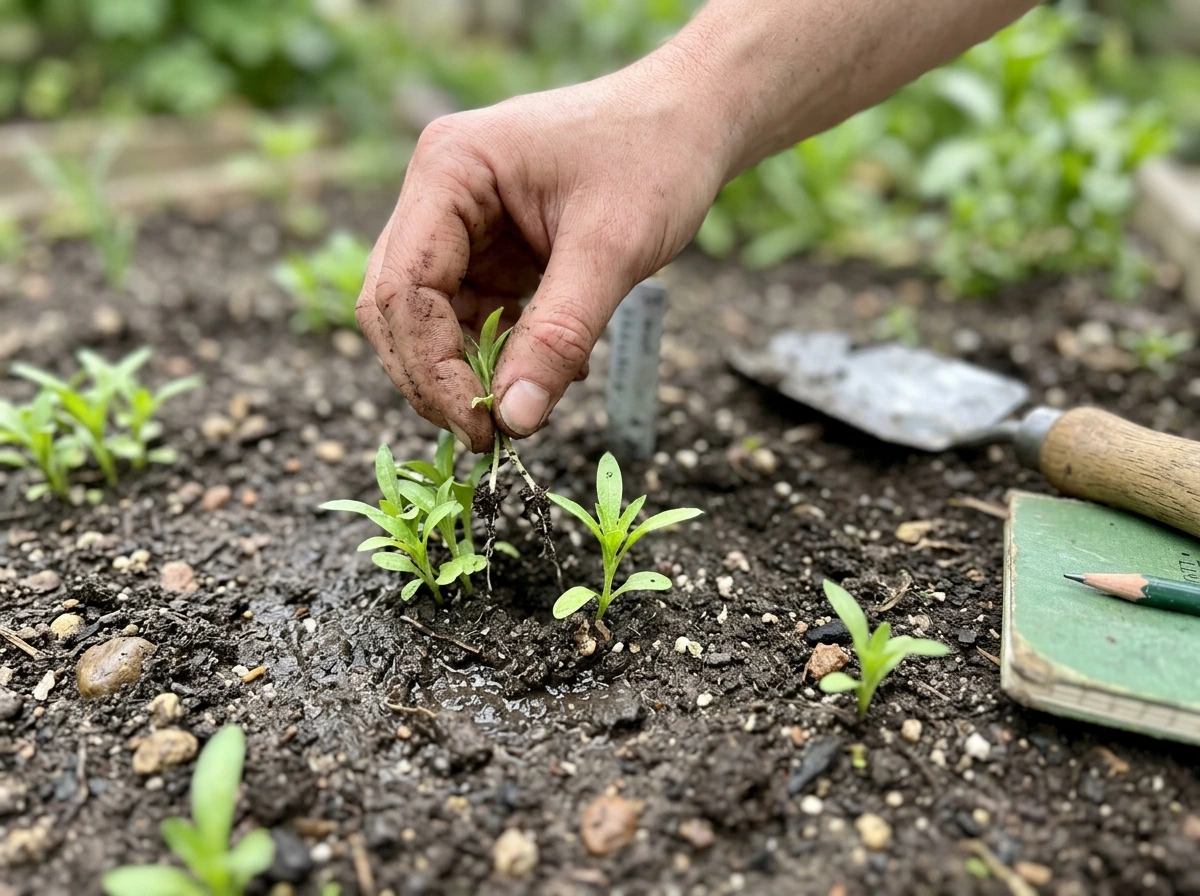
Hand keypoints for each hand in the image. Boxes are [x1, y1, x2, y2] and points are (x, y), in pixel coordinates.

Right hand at [357, 48, 729, 451]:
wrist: (693, 121)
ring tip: (529, 405)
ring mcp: (460, 223)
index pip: (404, 288)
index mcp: (450, 170)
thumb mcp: (612, 251)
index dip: (430, 368)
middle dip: (437, 378)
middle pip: (398, 308)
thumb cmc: (656, 157)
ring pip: (430, 321)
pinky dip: (501, 356)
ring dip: (469, 373)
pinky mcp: (487, 250)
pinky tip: (553, 370)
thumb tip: (513, 421)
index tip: (479, 427)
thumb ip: (558, 337)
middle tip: (488, 435)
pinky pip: (471, 317)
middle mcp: (438, 193)